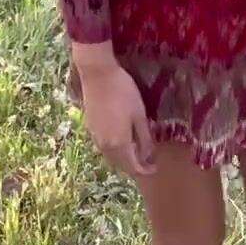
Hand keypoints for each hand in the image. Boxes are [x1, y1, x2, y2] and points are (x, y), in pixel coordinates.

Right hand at [77, 59, 156, 177]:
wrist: (97, 74)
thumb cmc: (123, 91)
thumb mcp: (139, 114)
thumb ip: (144, 137)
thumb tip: (147, 155)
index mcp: (119, 144)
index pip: (133, 167)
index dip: (145, 170)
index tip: (155, 167)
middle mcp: (104, 145)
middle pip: (120, 165)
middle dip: (134, 166)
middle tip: (148, 161)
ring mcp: (95, 137)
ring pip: (111, 156)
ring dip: (123, 158)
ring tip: (137, 151)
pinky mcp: (90, 127)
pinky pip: (104, 146)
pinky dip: (115, 149)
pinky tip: (122, 139)